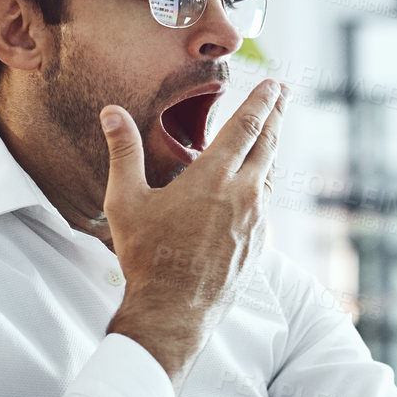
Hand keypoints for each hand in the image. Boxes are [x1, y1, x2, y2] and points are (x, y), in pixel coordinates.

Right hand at [100, 80, 286, 390]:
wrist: (173, 311)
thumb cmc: (147, 257)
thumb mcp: (126, 201)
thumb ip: (124, 152)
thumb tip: (112, 113)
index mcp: (213, 179)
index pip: (246, 128)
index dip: (261, 102)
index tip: (274, 85)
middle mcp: (243, 196)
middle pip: (268, 145)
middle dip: (276, 115)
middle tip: (284, 95)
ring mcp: (255, 221)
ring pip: (271, 174)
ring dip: (272, 148)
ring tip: (272, 133)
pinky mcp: (258, 244)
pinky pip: (266, 203)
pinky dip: (265, 183)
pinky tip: (259, 183)